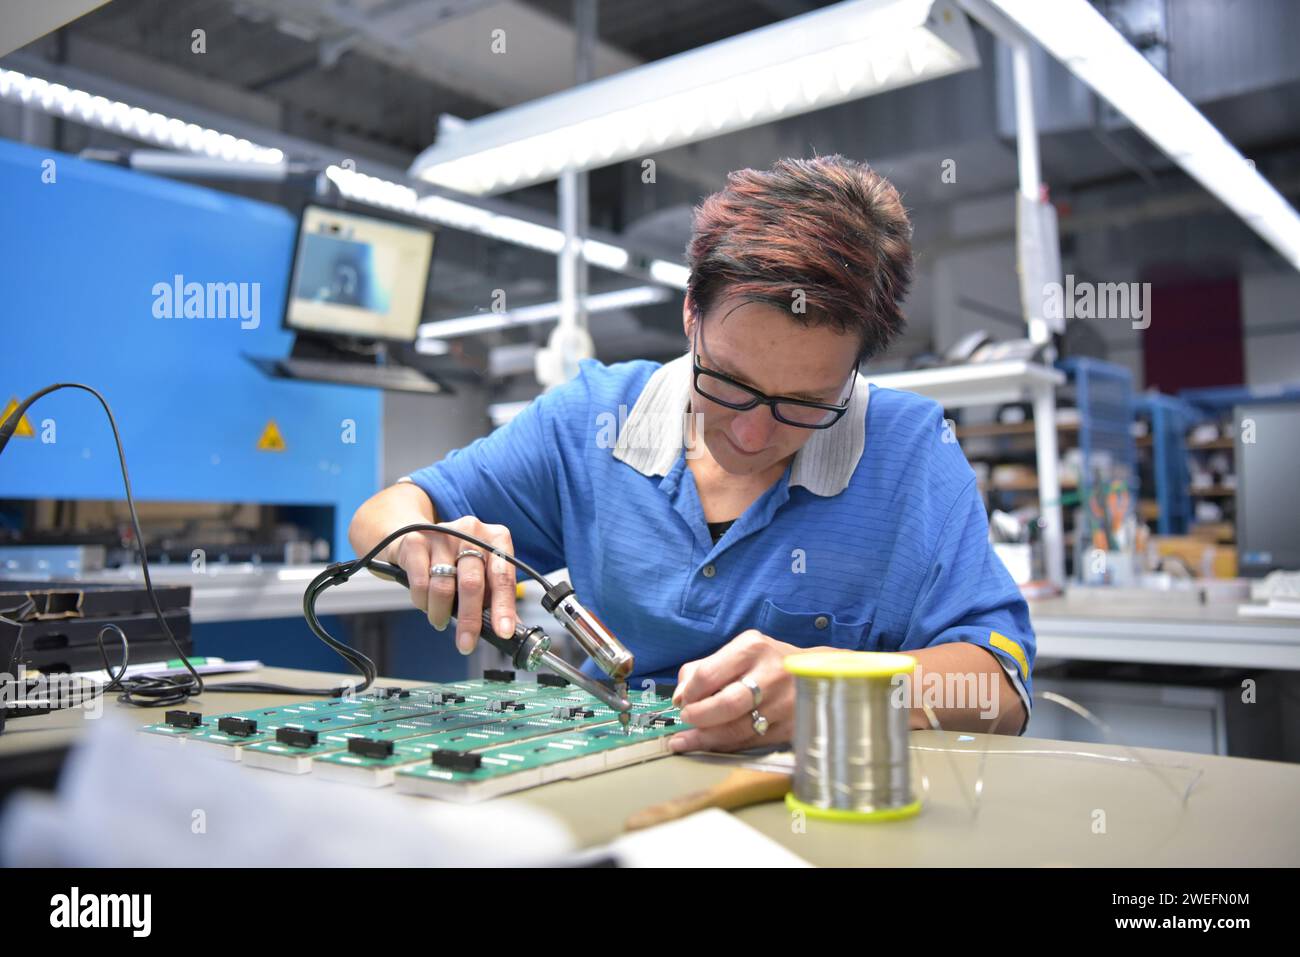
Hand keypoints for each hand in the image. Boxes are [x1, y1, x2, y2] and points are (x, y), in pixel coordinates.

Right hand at [385, 516, 517, 654]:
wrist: (415, 537)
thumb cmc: (456, 559)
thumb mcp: (483, 572)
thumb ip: (496, 597)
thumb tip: (510, 630)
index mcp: (497, 538)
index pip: (503, 577)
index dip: (504, 607)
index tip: (504, 632)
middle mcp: (472, 531)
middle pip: (472, 583)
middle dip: (470, 620)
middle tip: (466, 643)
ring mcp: (443, 534)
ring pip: (443, 586)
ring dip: (441, 613)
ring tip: (440, 621)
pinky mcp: (416, 541)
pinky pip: (420, 583)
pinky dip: (423, 602)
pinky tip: (426, 605)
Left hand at [669, 630, 805, 752]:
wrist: (815, 672)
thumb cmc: (766, 661)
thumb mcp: (738, 651)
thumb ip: (703, 669)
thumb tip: (679, 698)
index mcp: (752, 649)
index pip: (709, 675)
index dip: (689, 693)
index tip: (681, 701)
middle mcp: (771, 674)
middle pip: (726, 705)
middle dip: (699, 717)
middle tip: (686, 720)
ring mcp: (784, 704)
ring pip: (738, 730)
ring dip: (707, 739)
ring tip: (687, 741)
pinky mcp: (791, 727)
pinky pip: (751, 743)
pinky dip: (728, 746)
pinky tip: (713, 744)